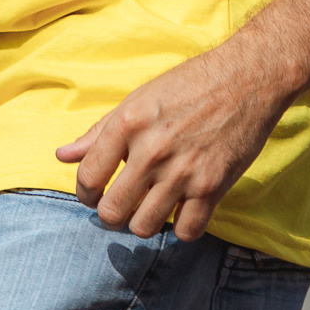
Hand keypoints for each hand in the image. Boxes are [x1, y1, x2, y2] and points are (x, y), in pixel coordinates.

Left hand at [55, 48, 291, 241]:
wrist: (247, 78)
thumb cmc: (189, 84)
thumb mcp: (138, 99)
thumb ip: (99, 131)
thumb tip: (62, 156)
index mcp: (128, 123)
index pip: (88, 178)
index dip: (85, 194)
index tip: (94, 195)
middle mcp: (152, 151)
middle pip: (113, 212)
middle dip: (111, 215)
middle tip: (121, 206)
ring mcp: (183, 172)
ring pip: (145, 227)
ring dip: (143, 223)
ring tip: (149, 208)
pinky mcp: (213, 186)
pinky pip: (185, 231)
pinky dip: (180, 228)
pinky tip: (181, 211)